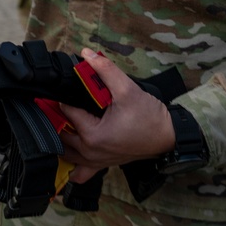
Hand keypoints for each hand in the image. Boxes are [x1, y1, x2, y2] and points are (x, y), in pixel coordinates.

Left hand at [59, 49, 175, 183]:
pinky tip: (70, 148)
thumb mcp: (128, 89)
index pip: (66, 112)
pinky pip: (79, 172)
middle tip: (61, 102)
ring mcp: (95, 162)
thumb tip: (87, 54)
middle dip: (58, 116)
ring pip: (64, 152)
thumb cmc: (150, 117)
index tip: (63, 88)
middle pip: (60, 132)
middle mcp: (90, 152)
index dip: (64, 97)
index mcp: (93, 135)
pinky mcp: (101, 165)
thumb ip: (105, 70)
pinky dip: (71, 163)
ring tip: (64, 121)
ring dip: (60, 137)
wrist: (167, 136)